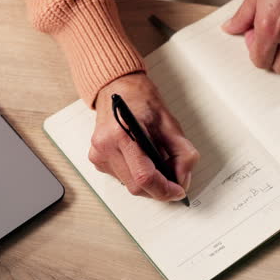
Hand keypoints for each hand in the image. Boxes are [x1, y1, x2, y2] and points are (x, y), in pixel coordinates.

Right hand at [89, 73, 198, 200]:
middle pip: (137, 187)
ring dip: (149, 183)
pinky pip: (122, 179)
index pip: (144, 177)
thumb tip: (182, 179)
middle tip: (174, 180)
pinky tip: (142, 160)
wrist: (119, 89)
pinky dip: (137, 176)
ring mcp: (98, 154)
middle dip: (159, 189)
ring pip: (130, 186)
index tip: (178, 190)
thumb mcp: (170, 124)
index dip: (164, 189)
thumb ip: (182, 154)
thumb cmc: (142, 102)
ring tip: (158, 165)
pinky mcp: (97, 159)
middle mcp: (105, 145)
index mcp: (122, 133)